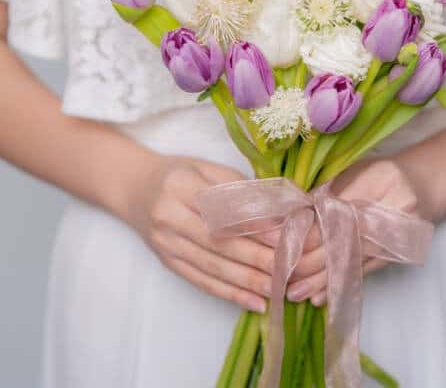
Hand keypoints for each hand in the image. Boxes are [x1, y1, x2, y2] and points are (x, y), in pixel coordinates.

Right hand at [126, 156, 274, 312]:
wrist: (133, 188)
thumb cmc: (178, 174)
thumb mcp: (205, 168)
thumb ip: (238, 187)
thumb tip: (277, 210)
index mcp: (182, 186)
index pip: (222, 209)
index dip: (253, 224)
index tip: (282, 235)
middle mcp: (170, 217)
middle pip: (219, 242)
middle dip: (256, 257)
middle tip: (287, 266)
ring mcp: (166, 244)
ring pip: (212, 267)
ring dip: (247, 281)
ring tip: (278, 288)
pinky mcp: (168, 263)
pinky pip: (201, 281)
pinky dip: (230, 294)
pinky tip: (254, 302)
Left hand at [286, 158, 428, 306]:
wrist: (425, 187)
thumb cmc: (385, 174)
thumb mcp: (357, 171)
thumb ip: (329, 191)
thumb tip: (294, 212)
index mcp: (382, 184)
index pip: (338, 215)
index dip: (307, 231)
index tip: (279, 242)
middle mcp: (393, 214)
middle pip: (345, 243)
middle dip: (310, 261)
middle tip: (281, 273)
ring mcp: (396, 238)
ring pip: (353, 262)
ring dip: (322, 280)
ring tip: (295, 293)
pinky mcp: (394, 256)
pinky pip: (364, 273)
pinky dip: (341, 285)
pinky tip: (321, 297)